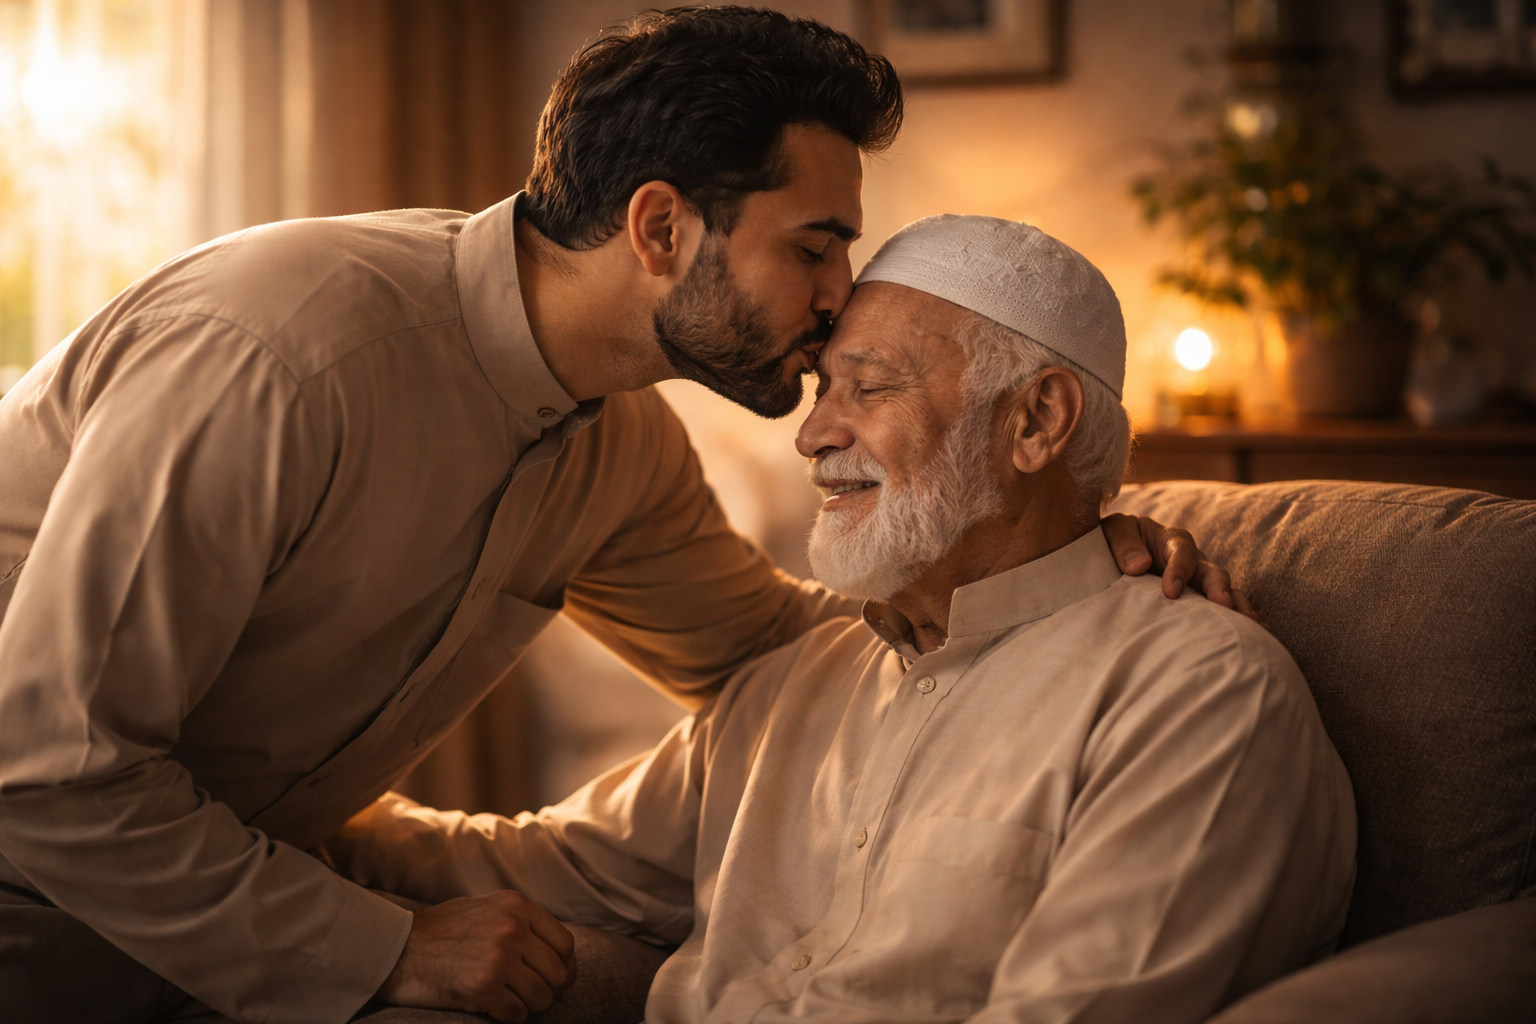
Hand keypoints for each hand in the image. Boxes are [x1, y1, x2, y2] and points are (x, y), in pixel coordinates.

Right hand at [376, 890, 577, 1022]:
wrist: (396, 948)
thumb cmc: (441, 931)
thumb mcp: (485, 909)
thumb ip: (521, 924)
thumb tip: (561, 962)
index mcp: (516, 906)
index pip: (565, 943)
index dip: (567, 968)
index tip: (562, 982)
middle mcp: (512, 929)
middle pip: (557, 972)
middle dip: (551, 991)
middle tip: (536, 997)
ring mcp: (499, 958)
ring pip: (542, 996)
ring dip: (531, 1006)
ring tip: (513, 1002)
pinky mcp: (483, 988)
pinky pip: (517, 1014)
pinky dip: (511, 1017)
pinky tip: (496, 1009)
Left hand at [1100, 513, 1263, 625]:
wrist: (1117, 550)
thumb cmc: (1116, 539)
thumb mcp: (1114, 531)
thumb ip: (1124, 544)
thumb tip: (1139, 565)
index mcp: (1172, 541)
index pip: (1182, 553)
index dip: (1179, 571)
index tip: (1170, 593)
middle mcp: (1194, 560)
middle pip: (1213, 572)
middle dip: (1219, 588)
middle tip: (1222, 605)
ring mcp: (1202, 581)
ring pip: (1227, 591)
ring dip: (1238, 607)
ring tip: (1252, 626)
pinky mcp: (1203, 599)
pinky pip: (1226, 608)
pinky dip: (1241, 619)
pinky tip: (1257, 635)